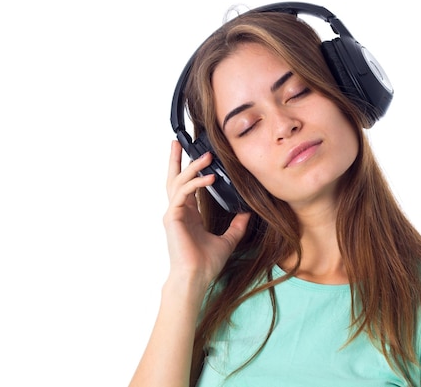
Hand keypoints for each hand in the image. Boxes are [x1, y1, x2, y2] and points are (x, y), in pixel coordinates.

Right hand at [163, 140, 249, 287]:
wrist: (196, 278)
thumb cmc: (206, 263)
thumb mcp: (228, 239)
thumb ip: (237, 225)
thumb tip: (247, 211)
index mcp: (188, 214)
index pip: (187, 185)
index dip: (190, 169)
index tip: (197, 155)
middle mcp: (178, 211)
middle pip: (174, 178)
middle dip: (176, 159)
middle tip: (178, 142)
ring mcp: (174, 213)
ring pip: (179, 181)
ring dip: (191, 166)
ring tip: (206, 156)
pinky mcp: (173, 217)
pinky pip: (183, 193)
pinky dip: (196, 183)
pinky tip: (210, 178)